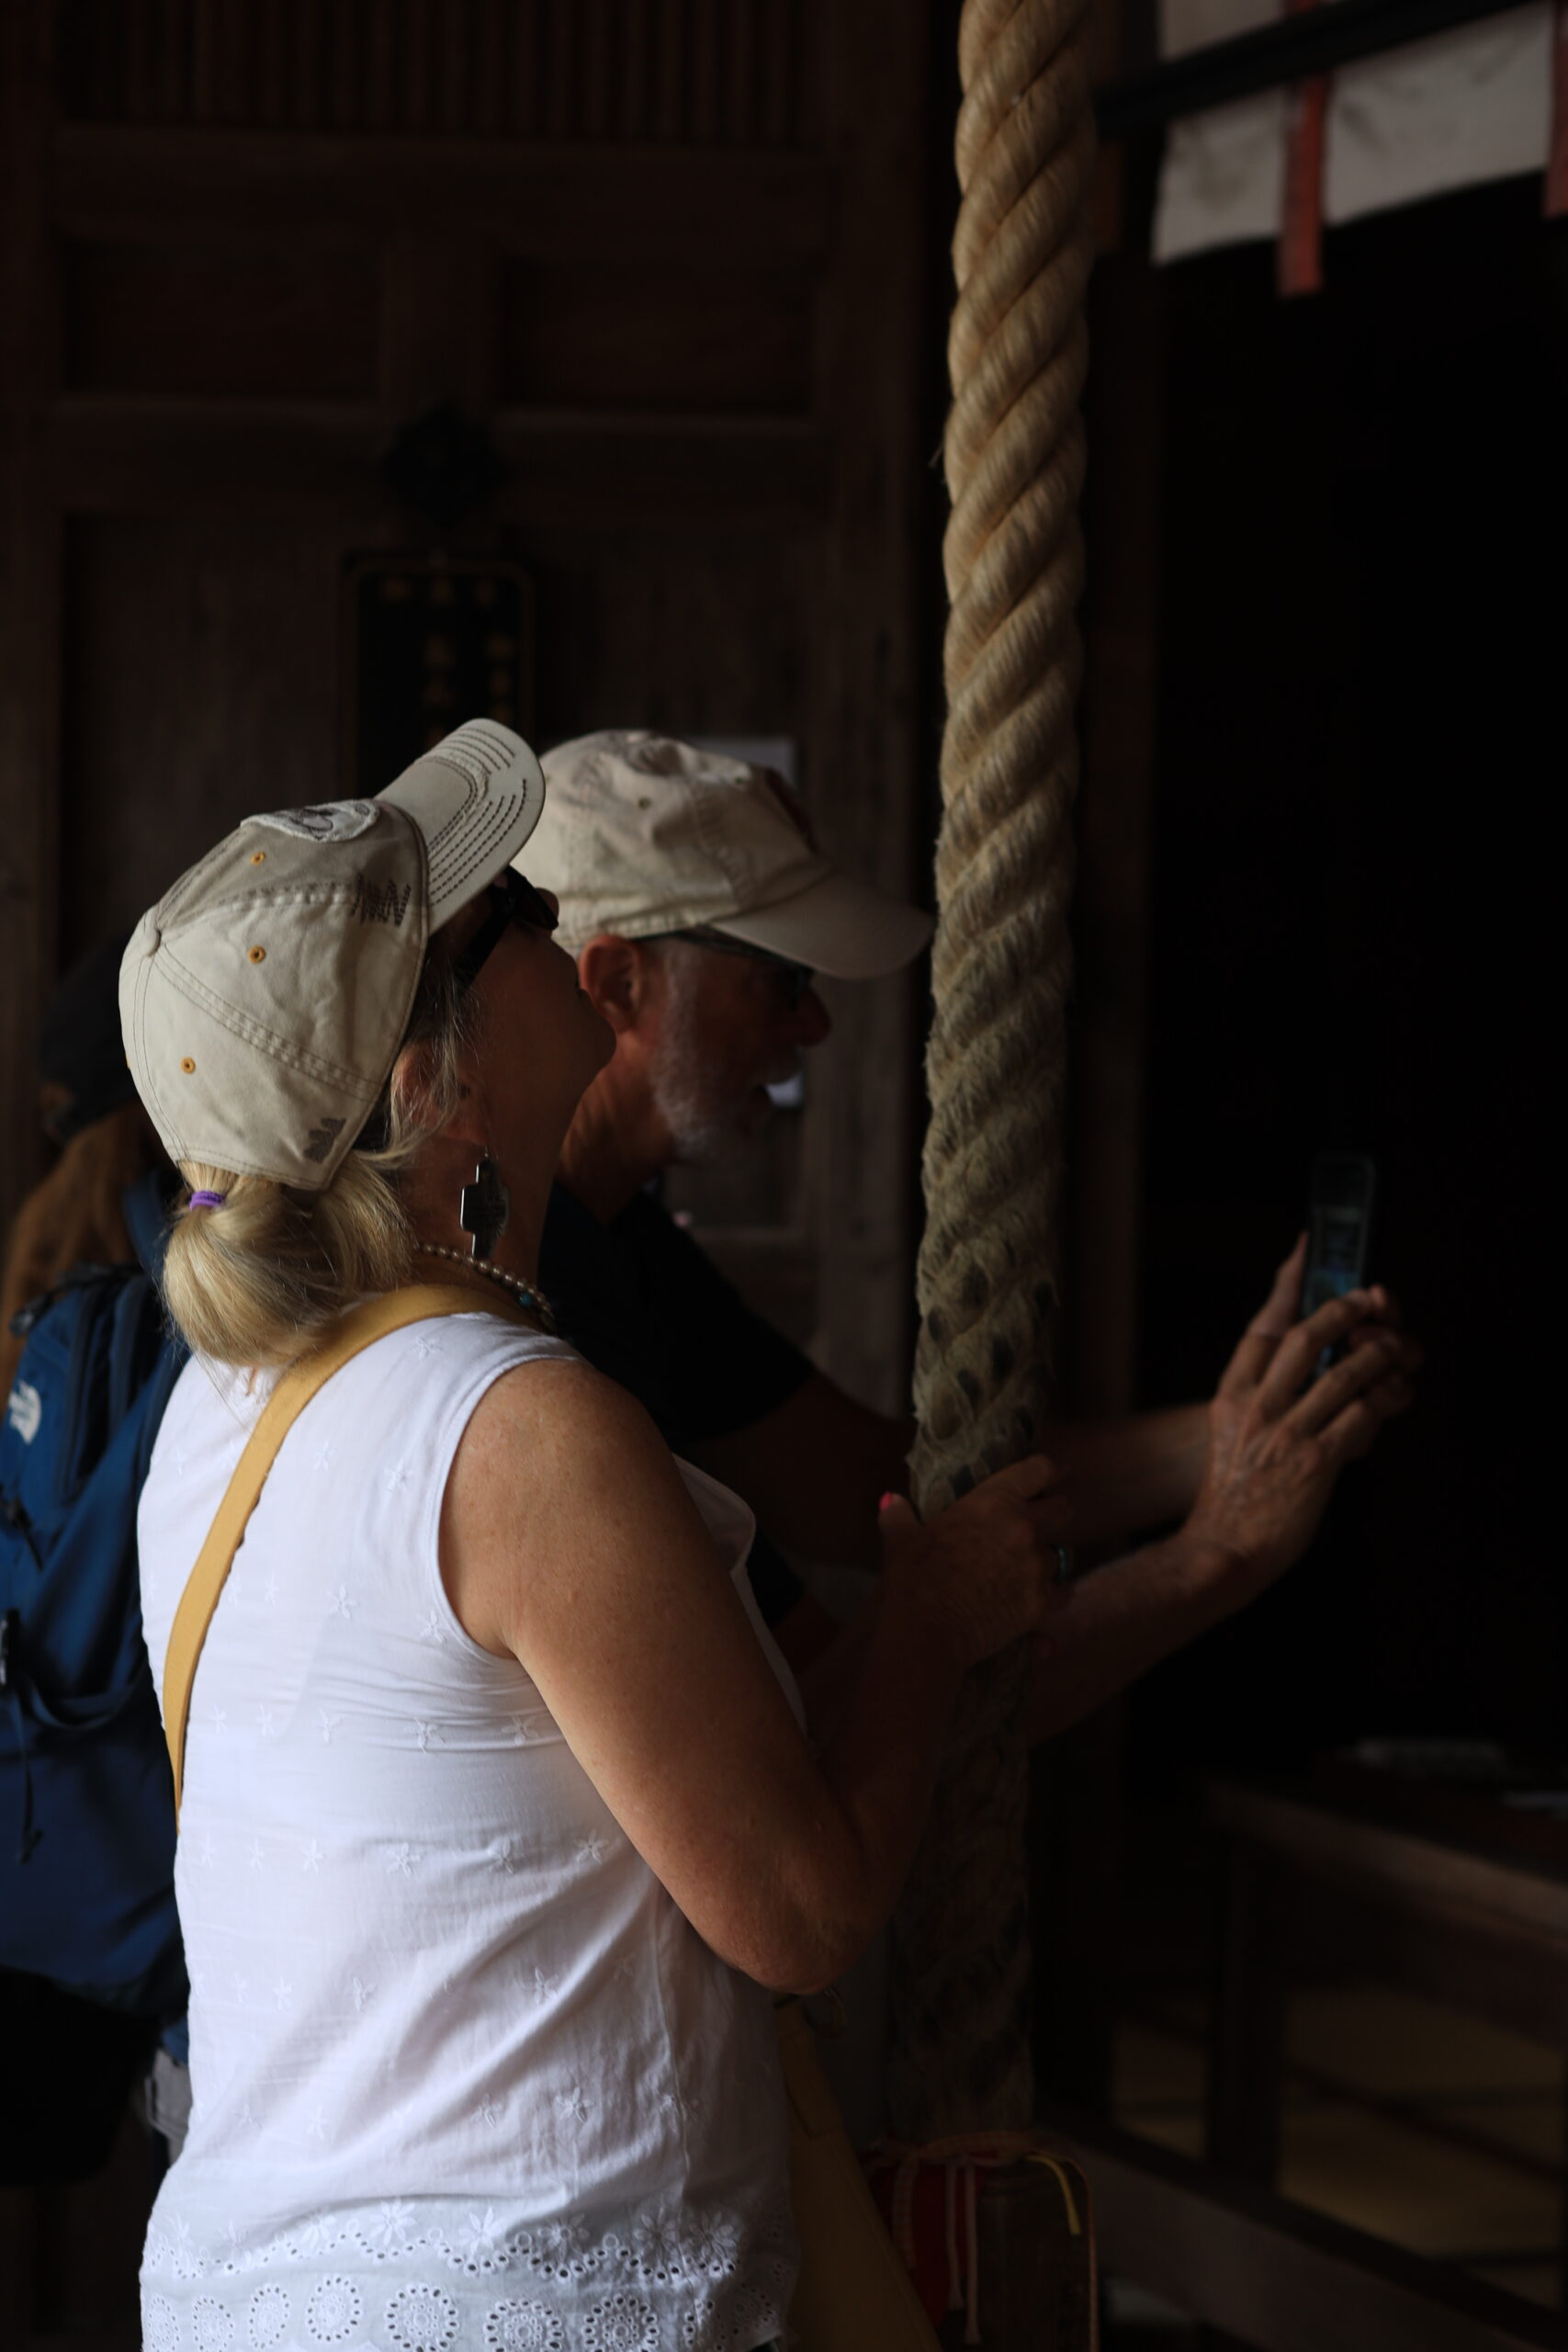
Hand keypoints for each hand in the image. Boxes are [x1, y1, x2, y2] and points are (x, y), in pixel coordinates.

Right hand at [879, 1454, 1071, 1670]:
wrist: (925, 1629)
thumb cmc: (913, 1578)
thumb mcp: (902, 1540)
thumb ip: (899, 1515)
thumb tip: (890, 1500)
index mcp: (993, 1501)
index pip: (1039, 1470)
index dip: (1053, 1469)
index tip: (1059, 1471)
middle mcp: (1023, 1528)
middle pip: (1063, 1510)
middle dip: (1056, 1514)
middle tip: (1044, 1523)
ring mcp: (1036, 1566)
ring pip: (1061, 1556)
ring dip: (1045, 1561)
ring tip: (1027, 1570)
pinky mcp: (1041, 1603)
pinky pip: (1064, 1593)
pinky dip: (1054, 1595)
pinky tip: (1039, 1598)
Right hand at [1189, 1250, 1414, 1589]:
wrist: (1222, 1549)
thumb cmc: (1231, 1497)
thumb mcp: (1229, 1435)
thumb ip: (1262, 1400)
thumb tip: (1311, 1371)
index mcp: (1231, 1396)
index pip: (1261, 1328)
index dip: (1286, 1285)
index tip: (1305, 1250)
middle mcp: (1256, 1407)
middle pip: (1304, 1337)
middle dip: (1343, 1313)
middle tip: (1369, 1303)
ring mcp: (1285, 1433)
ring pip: (1343, 1374)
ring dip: (1378, 1358)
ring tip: (1395, 1353)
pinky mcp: (1314, 1462)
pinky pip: (1359, 1418)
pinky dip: (1379, 1404)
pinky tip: (1388, 1403)